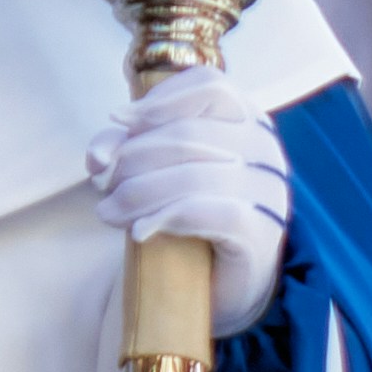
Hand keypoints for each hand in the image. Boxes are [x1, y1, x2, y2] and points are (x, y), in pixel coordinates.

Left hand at [89, 65, 294, 335]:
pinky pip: (210, 211)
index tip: (120, 122)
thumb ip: (125, 149)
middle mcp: (266, 150)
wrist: (216, 285)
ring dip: (138, 192)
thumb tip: (100, 156)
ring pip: (194, 173)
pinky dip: (166, 217)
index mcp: (248, 121)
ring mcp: (271, 191)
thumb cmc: (186, 217)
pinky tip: (142, 231)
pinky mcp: (263, 232)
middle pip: (190, 132)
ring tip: (109, 212)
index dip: (159, 100)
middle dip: (133, 157)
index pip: (211, 86)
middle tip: (102, 184)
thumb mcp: (153, 171)